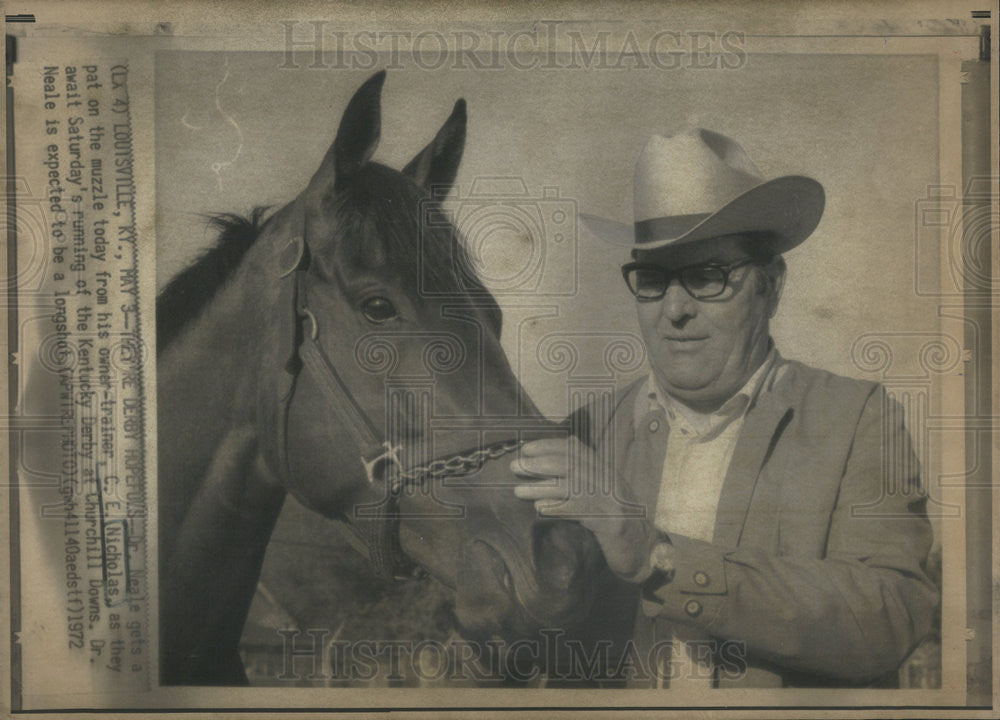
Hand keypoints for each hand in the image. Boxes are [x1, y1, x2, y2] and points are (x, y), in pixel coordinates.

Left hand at [511, 438, 658, 580]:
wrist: (639, 544)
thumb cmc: (611, 515)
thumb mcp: (597, 488)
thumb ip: (580, 471)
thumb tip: (554, 452)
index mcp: (603, 468)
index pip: (574, 448)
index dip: (547, 446)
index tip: (525, 449)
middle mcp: (607, 479)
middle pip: (570, 464)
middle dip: (539, 464)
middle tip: (514, 467)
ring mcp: (610, 499)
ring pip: (571, 487)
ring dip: (541, 487)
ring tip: (518, 490)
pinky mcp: (609, 521)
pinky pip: (579, 510)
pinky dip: (557, 507)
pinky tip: (540, 508)